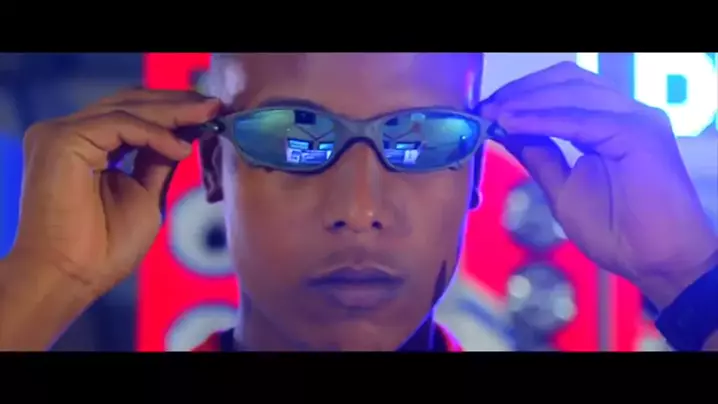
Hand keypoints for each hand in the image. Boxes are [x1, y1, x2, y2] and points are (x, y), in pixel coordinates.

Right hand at [9, 89, 220, 296]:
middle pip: (129, 103)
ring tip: (208, 117)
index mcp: (84, 144)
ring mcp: (61, 134)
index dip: (172, 111)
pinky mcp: (62, 140)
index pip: (131, 114)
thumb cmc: (105, 248)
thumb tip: (182, 134)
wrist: (73, 277)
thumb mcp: (145, 194)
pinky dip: (155, 133)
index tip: (211, 113)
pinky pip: (120, 124)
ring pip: (126, 109)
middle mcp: (69, 133)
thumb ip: (156, 161)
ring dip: (172, 112)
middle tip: (215, 105)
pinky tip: (182, 148)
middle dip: (177, 103)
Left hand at [480, 62, 717, 307]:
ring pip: (572, 92)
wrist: (654, 261)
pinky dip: (540, 119)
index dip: (521, 94)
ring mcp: (635, 119)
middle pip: (566, 81)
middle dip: (519, 91)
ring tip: (492, 114)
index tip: (484, 110)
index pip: (563, 89)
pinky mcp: (638, 133)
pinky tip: (511, 124)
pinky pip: (579, 119)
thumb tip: (510, 130)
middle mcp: (625, 113)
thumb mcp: (562, 187)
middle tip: (483, 109)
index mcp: (610, 122)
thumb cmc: (616, 230)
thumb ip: (540, 155)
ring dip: (526, 101)